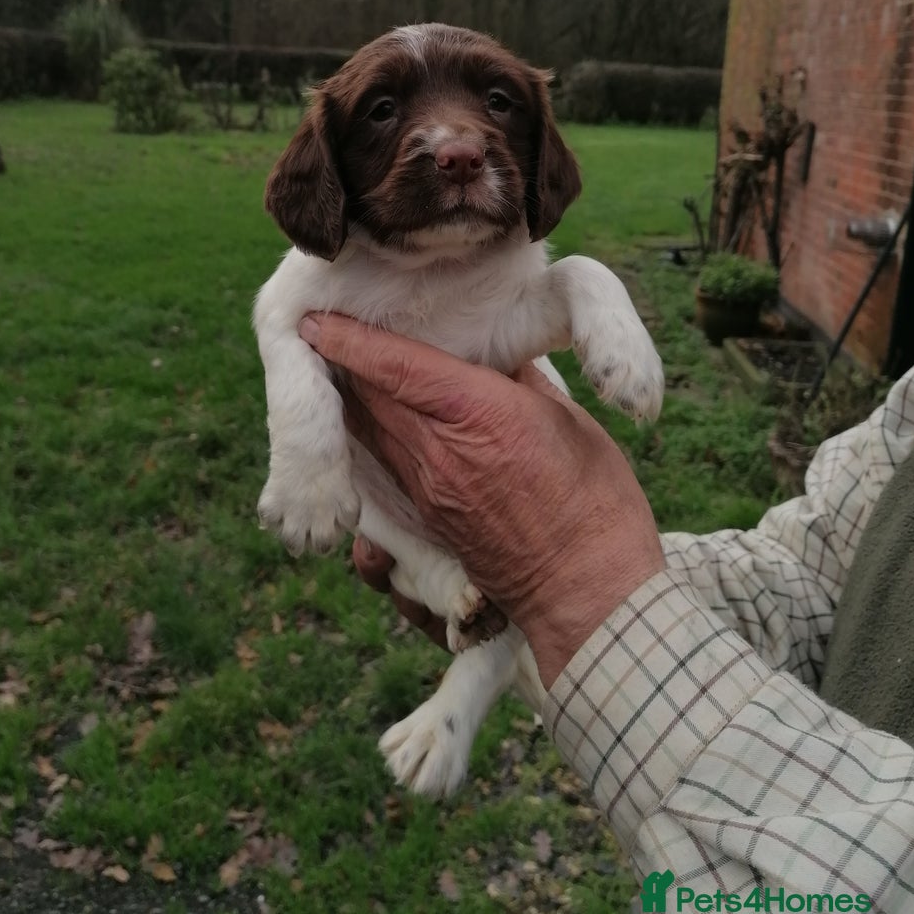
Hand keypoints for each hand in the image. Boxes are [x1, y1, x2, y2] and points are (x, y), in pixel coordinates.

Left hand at [301, 313, 664, 686]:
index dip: (351, 339)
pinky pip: (388, 466)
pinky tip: (375, 423)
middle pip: (369, 398)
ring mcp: (429, 490)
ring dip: (353, 403)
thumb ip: (522, 379)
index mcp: (479, 412)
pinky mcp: (429, 520)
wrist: (589, 593)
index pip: (397, 366)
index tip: (318, 319)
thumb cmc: (595, 500)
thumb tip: (498, 352)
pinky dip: (376, 437)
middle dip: (343, 365)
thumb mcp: (567, 418)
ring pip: (371, 433)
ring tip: (341, 372)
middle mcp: (440, 451)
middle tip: (321, 334)